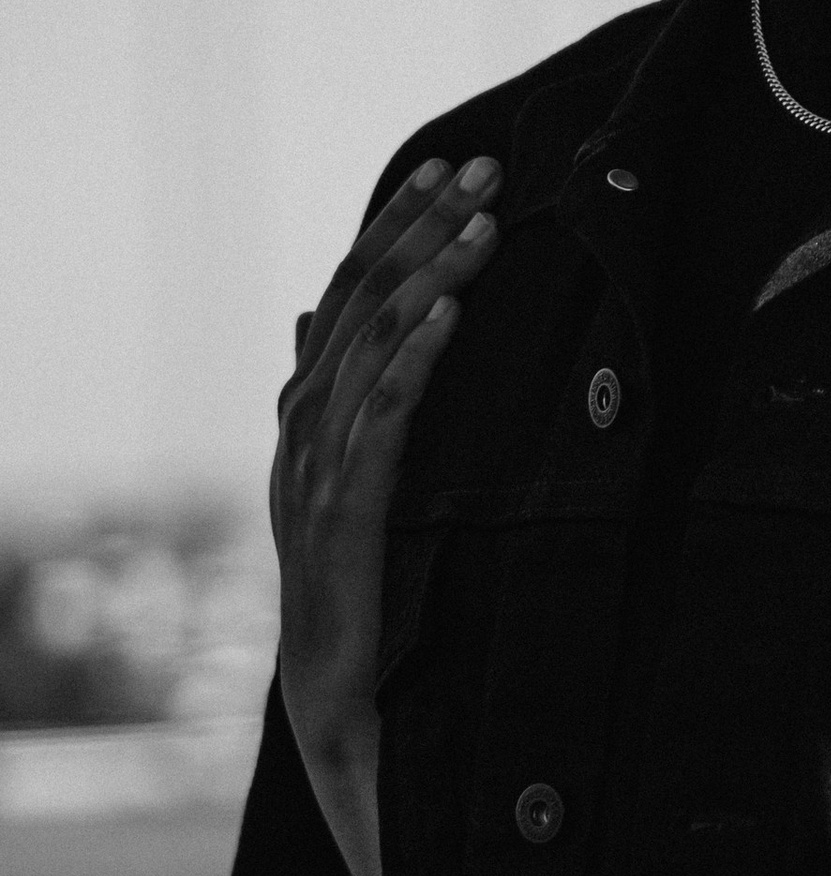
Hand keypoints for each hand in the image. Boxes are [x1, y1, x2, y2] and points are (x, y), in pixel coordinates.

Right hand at [271, 154, 501, 875]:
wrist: (341, 708)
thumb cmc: (359, 597)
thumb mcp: (350, 486)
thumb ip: (337, 400)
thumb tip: (315, 317)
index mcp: (307, 418)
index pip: (350, 296)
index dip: (393, 229)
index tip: (447, 168)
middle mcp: (303, 433)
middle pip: (358, 305)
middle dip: (420, 231)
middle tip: (482, 170)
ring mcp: (318, 475)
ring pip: (368, 353)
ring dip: (426, 280)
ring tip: (481, 223)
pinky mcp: (348, 519)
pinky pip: (379, 427)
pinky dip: (411, 365)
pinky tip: (449, 317)